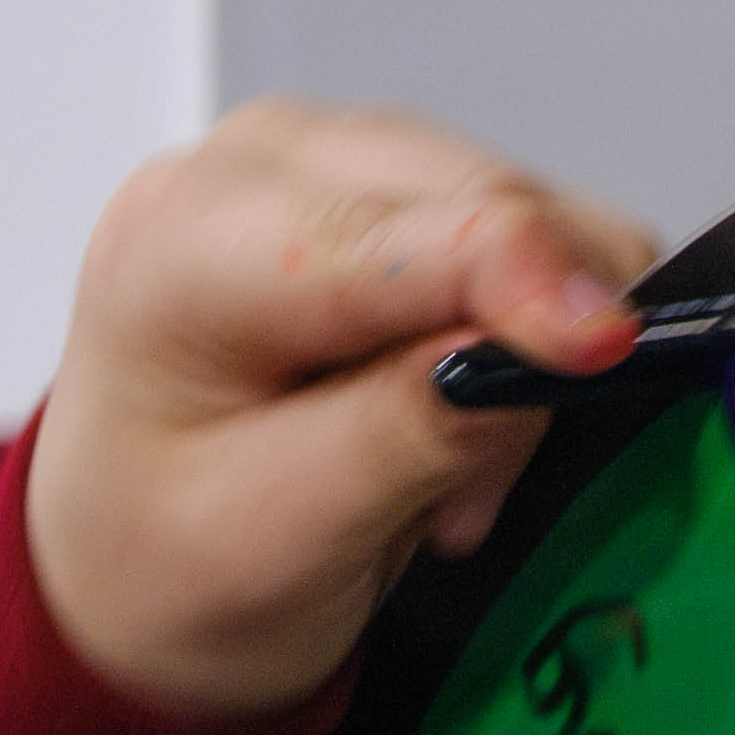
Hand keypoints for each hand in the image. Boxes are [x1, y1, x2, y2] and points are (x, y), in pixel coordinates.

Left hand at [24, 101, 663, 726]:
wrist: (124, 575)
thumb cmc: (169, 569)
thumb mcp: (281, 536)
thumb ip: (407, 435)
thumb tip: (543, 356)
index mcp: (189, 240)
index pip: (407, 229)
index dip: (530, 285)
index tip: (610, 360)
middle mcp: (254, 162)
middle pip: (487, 201)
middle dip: (523, 350)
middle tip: (462, 497)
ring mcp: (321, 160)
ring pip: (523, 213)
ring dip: (519, 355)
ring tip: (437, 476)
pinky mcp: (378, 185)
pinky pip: (516, 235)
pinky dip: (512, 338)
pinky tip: (443, 418)